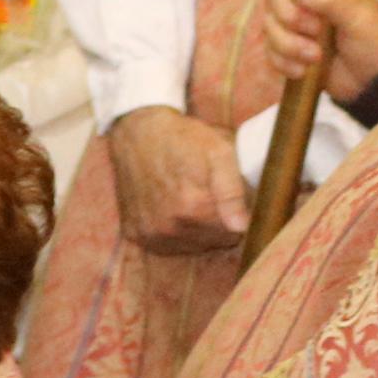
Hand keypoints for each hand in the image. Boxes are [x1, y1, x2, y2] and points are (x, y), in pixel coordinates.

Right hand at [111, 103, 248, 253]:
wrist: (137, 132)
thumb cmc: (183, 139)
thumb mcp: (218, 152)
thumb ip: (232, 191)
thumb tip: (241, 227)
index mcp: (193, 208)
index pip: (235, 233)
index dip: (240, 214)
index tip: (233, 196)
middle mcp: (169, 226)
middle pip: (214, 241)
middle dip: (219, 222)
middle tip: (210, 193)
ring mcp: (150, 233)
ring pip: (192, 245)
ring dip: (197, 229)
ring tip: (190, 198)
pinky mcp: (135, 233)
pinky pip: (167, 246)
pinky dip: (174, 231)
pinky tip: (171, 208)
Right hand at [260, 0, 377, 102]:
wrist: (374, 82)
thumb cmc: (374, 42)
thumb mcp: (359, 17)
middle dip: (289, 16)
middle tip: (316, 30)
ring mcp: (295, 24)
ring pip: (268, 24)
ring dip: (288, 44)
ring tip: (316, 56)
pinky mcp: (287, 48)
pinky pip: (268, 50)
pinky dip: (284, 62)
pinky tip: (304, 69)